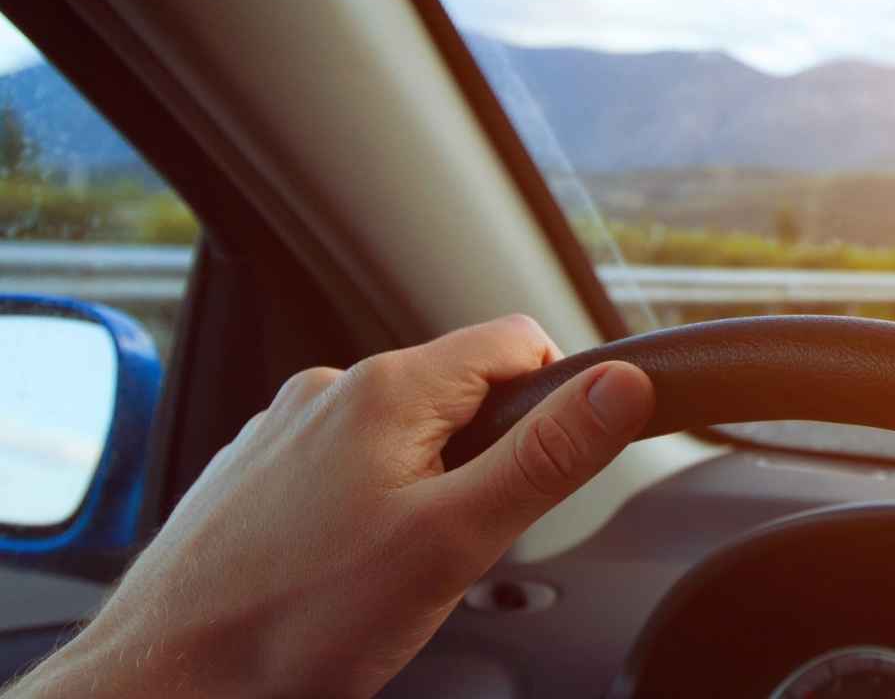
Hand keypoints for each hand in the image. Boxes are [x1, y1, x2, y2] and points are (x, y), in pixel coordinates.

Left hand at [14, 315, 652, 698]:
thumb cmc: (294, 623)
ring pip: (400, 435)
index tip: (544, 472)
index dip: (556, 399)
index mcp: (387, 388)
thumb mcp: (455, 542)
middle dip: (485, 460)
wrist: (161, 684)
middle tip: (457, 546)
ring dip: (423, 487)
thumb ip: (547, 458)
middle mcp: (329, 390)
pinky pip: (341, 468)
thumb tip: (623, 386)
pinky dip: (362, 508)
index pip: (519, 340)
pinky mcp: (251, 475)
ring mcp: (282, 431)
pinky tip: (337, 572)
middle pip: (460, 392)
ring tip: (390, 571)